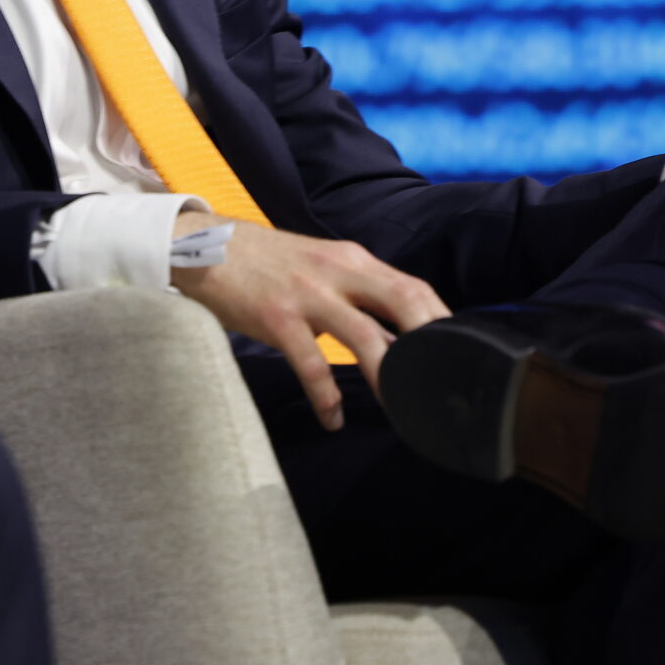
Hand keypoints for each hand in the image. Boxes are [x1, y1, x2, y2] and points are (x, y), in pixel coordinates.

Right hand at [169, 219, 450, 431]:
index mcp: (352, 259)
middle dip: (432, 345)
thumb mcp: (318, 265)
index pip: (413, 288)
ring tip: (402, 410)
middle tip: (446, 386)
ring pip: (365, 337)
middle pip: (403, 303)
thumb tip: (397, 336)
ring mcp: (307, 293)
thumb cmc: (265, 263)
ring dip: (388, 378)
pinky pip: (311, 363)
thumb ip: (356, 292)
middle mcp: (337, 271)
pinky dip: (327, 396)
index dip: (443, 323)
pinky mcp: (276, 316)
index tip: (462, 359)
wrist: (202, 245)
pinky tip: (333, 419)